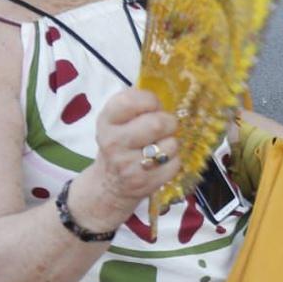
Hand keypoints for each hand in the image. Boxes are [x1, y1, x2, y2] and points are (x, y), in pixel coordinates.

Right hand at [75, 88, 180, 225]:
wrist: (111, 184)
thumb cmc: (120, 144)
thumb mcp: (117, 120)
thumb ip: (135, 104)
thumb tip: (163, 97)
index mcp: (107, 121)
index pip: (130, 101)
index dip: (150, 100)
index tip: (153, 106)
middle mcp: (114, 142)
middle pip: (157, 123)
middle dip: (168, 121)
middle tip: (165, 126)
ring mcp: (129, 165)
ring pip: (170, 144)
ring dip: (171, 143)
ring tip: (160, 146)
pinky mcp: (145, 183)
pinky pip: (175, 163)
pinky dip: (173, 161)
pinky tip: (160, 162)